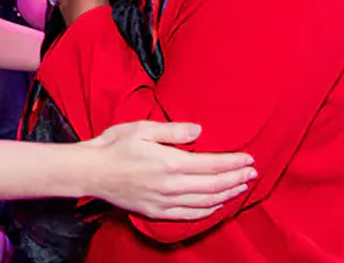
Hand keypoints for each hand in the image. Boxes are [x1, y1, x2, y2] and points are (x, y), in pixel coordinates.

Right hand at [81, 120, 255, 220]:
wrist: (90, 171)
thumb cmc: (114, 145)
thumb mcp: (142, 128)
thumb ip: (173, 131)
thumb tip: (200, 130)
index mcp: (169, 163)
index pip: (212, 164)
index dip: (233, 162)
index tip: (249, 158)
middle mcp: (170, 186)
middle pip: (214, 185)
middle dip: (236, 179)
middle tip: (252, 173)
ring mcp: (164, 202)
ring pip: (205, 202)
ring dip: (227, 195)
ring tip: (241, 187)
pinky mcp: (156, 212)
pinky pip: (190, 215)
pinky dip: (208, 211)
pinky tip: (218, 205)